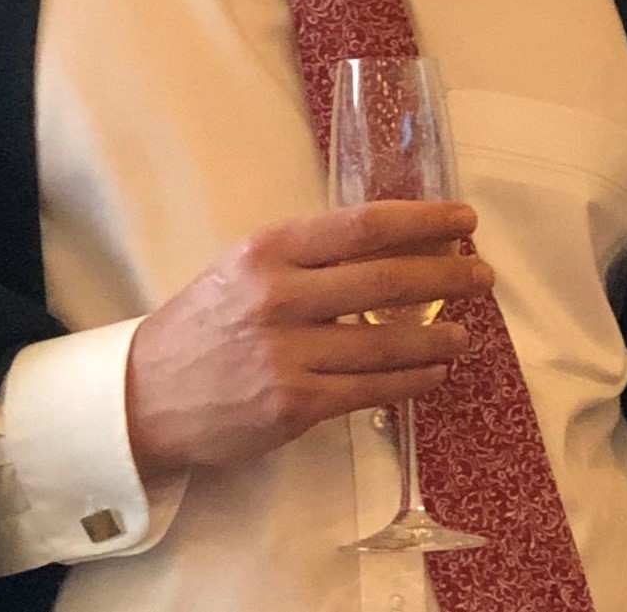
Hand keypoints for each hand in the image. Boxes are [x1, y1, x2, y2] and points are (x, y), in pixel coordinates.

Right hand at [124, 201, 491, 486]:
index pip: (364, 226)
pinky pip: (370, 390)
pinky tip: (434, 372)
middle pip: (386, 280)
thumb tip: (395, 243)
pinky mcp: (292, 406)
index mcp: (271, 250)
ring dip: (438, 335)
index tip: (464, 221)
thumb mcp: (248, 266)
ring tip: (466, 330)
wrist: (144, 395)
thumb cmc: (207, 322)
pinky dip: (412, 380)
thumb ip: (312, 255)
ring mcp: (287, 354)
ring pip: (386, 342)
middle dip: (447, 275)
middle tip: (482, 275)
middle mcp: (280, 297)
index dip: (424, 221)